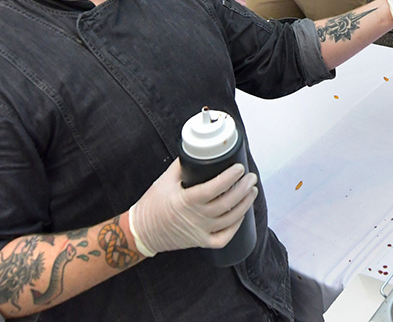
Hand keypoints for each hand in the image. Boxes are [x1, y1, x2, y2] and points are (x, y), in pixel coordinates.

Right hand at [127, 160, 257, 256]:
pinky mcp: (200, 241)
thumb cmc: (152, 204)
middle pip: (227, 203)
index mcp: (186, 201)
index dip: (230, 177)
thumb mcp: (165, 180)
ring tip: (251, 192)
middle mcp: (195, 218)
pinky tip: (241, 215)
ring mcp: (199, 232)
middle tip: (251, 177)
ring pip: (230, 220)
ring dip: (245, 205)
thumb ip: (183, 164)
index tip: (239, 168)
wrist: (141, 232)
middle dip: (243, 189)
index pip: (214, 188)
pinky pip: (223, 238)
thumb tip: (198, 149)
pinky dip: (235, 227)